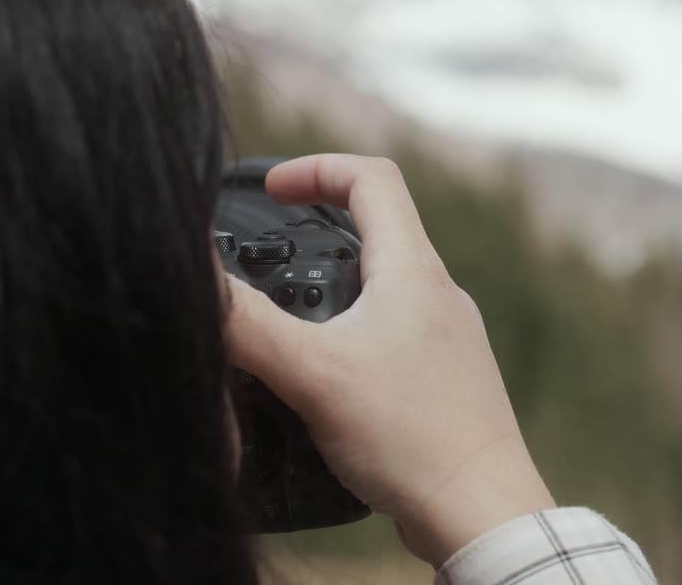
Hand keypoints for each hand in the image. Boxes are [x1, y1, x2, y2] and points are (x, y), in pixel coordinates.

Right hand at [222, 154, 554, 566]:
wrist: (480, 512)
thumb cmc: (411, 436)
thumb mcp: (313, 374)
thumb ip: (250, 325)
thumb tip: (201, 282)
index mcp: (413, 271)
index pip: (371, 179)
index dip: (316, 168)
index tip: (271, 190)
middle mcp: (438, 295)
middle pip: (378, 230)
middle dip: (317, 229)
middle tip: (269, 250)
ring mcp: (448, 338)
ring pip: (383, 288)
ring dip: (333, 289)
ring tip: (286, 321)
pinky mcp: (445, 380)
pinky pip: (393, 336)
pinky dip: (352, 338)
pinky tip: (323, 380)